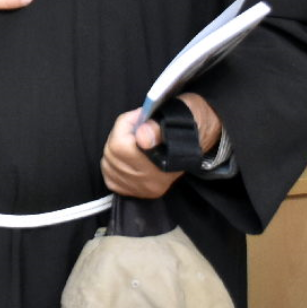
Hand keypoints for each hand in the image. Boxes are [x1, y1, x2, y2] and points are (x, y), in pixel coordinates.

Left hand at [101, 92, 222, 198]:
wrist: (198, 139)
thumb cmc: (189, 122)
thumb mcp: (181, 114)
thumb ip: (158, 126)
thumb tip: (142, 137)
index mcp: (165, 163)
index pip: (123, 146)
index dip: (126, 124)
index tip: (139, 116)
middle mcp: (153, 182)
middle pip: (113, 153)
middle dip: (120, 132)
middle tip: (137, 124)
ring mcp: (143, 189)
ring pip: (108, 163)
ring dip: (115, 146)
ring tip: (134, 138)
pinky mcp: (135, 192)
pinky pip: (110, 177)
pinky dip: (113, 162)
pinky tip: (128, 154)